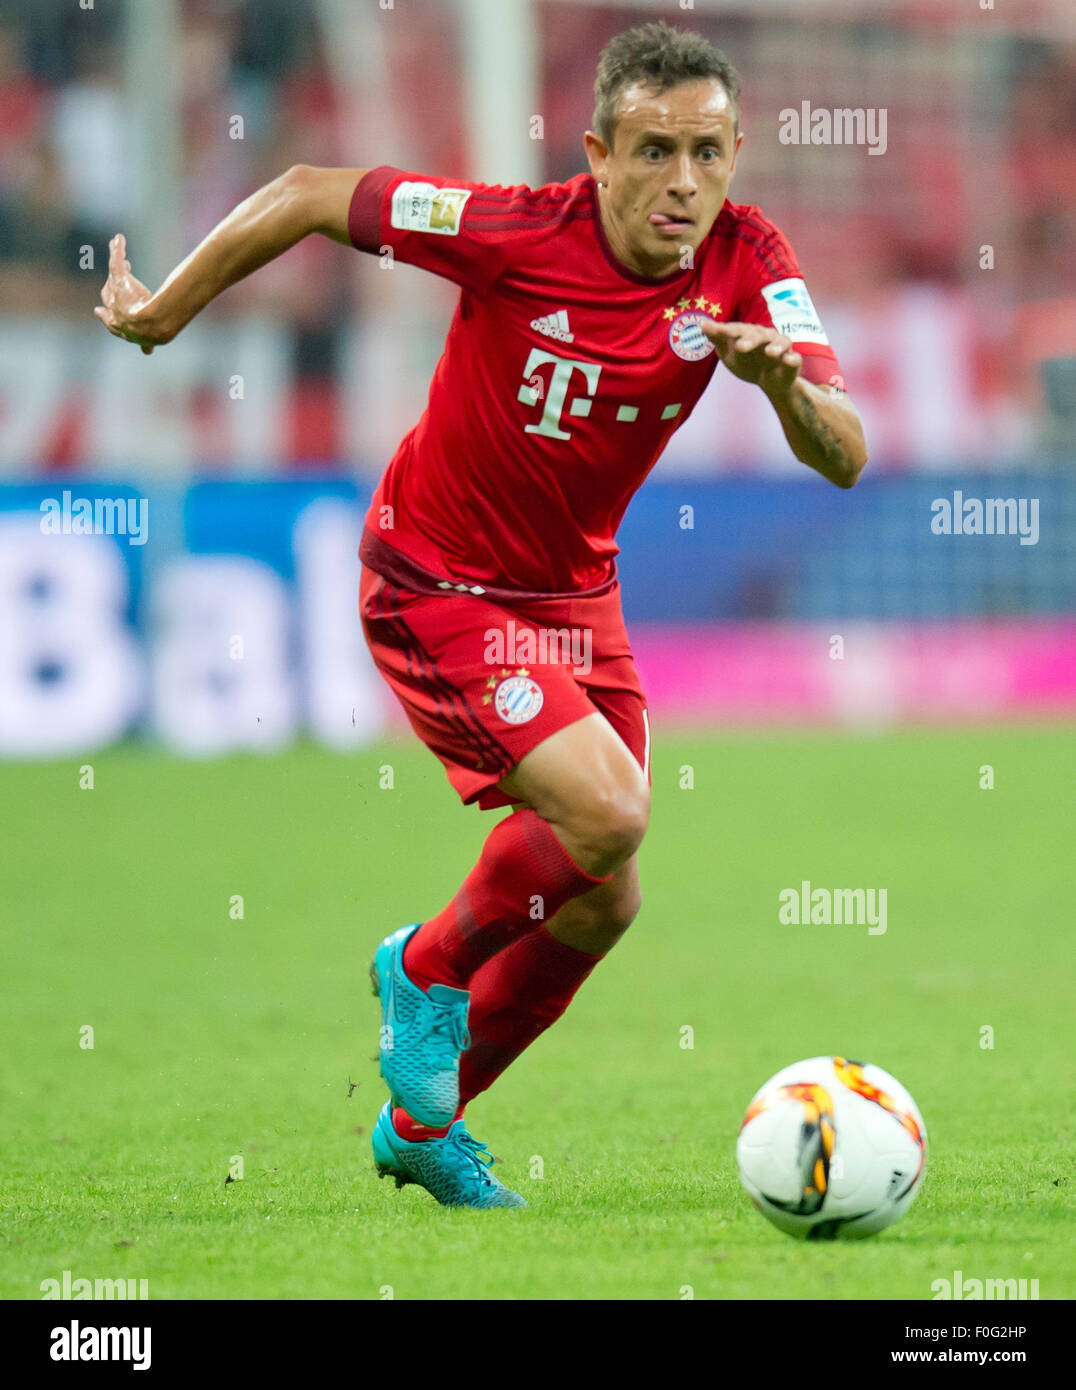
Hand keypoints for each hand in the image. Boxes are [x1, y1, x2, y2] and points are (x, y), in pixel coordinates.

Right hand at [94, 234, 162, 354]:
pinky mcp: (119, 279)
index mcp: (117, 322)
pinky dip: (118, 250)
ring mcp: (115, 291)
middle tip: (117, 278)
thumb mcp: (147, 339)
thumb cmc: (151, 334)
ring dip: (116, 260)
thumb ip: (146, 344)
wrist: (149, 326)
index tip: (99, 311)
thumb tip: (147, 352)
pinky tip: (120, 239)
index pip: (108, 315)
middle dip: (112, 285)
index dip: (106, 312)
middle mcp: (113, 305)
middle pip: (108, 292)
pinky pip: (117, 261)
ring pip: (114, 272)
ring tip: (118, 250)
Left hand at [703, 320, 801, 397]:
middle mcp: (765, 337)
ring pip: (780, 343)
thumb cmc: (746, 361)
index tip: (713, 330)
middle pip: (758, 335)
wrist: (768, 380)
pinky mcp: (791, 361)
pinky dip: (792, 359)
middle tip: (740, 347)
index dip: (725, 330)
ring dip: (775, 347)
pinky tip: (788, 360)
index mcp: (748, 333)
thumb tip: (703, 324)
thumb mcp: (728, 352)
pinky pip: (794, 359)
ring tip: (770, 353)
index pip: (736, 329)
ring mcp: (780, 348)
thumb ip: (717, 338)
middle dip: (750, 340)